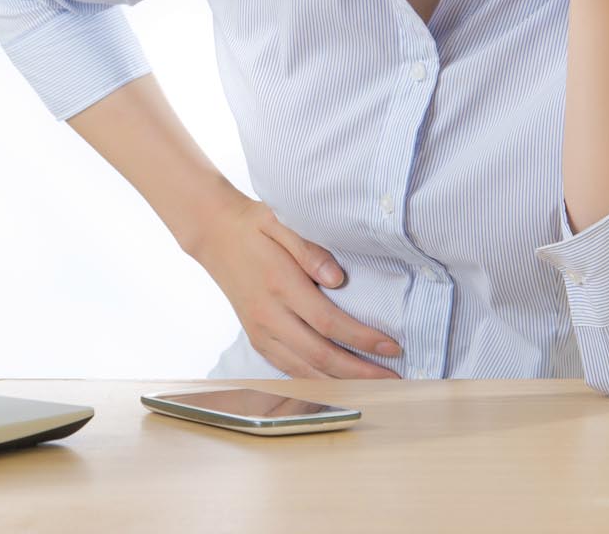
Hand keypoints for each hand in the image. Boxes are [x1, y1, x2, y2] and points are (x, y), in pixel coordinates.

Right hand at [189, 192, 402, 378]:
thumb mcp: (281, 221)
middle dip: (360, 372)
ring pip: (305, 370)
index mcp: (281, 286)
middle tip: (393, 379)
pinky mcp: (257, 339)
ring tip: (374, 388)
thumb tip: (337, 279)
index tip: (392, 346)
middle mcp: (270, 316)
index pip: (329, 323)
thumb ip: (309, 249)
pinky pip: (289, 370)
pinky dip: (316, 382)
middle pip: (321, 356)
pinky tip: (339, 386)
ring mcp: (261, 332)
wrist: (215, 235)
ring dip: (342, 383)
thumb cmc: (255, 226)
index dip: (362, 339)